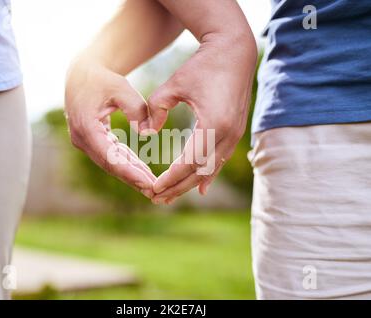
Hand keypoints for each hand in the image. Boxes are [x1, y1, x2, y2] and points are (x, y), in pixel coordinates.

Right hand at [65, 55, 155, 198]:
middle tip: (156, 193)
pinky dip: (127, 164)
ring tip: (152, 187)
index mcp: (87, 128)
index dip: (130, 173)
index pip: (111, 157)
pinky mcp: (92, 140)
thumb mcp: (121, 88)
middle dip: (134, 180)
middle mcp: (82, 139)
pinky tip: (142, 172)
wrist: (82, 74)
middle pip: (111, 165)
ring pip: (112, 163)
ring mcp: (86, 141)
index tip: (149, 184)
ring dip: (132, 175)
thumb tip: (149, 131)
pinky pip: (112, 156)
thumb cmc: (102, 79)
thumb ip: (136, 108)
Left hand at [148, 36, 256, 203]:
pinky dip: (207, 175)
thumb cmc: (202, 65)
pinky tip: (200, 189)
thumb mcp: (174, 84)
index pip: (189, 162)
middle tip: (157, 199)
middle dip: (178, 187)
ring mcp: (235, 135)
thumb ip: (156, 109)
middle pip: (201, 172)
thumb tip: (147, 133)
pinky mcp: (236, 132)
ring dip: (190, 184)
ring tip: (171, 196)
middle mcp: (229, 134)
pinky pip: (220, 160)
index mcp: (214, 123)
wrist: (234, 52)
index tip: (153, 188)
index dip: (170, 177)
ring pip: (211, 169)